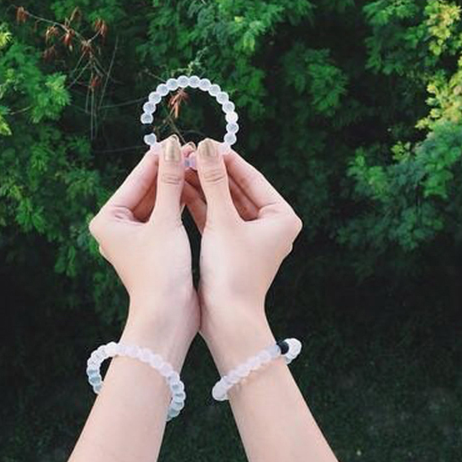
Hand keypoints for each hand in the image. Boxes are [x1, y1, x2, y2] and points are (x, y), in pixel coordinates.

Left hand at [88, 135, 198, 367]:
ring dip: (176, 184)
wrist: (168, 318)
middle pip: (146, 189)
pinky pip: (166, 216)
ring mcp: (135, 237)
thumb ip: (169, 182)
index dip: (158, 158)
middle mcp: (118, 227)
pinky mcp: (153, 246)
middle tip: (192, 147)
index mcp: (109, 219)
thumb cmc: (160, 273)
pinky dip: (179, 202)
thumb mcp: (166, 221)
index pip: (136, 179)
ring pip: (158, 201)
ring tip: (197, 161)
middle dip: (169, 170)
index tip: (178, 138)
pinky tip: (196, 185)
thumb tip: (172, 146)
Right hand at [180, 139, 302, 362]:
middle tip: (189, 152)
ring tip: (180, 166)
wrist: (226, 320)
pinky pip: (215, 218)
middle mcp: (270, 226)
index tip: (205, 141)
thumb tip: (208, 145)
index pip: (252, 177)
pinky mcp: (231, 248)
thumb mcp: (222, 220)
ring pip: (224, 203)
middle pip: (237, 189)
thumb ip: (214, 180)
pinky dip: (200, 205)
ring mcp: (250, 237)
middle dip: (211, 171)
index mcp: (282, 217)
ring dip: (203, 186)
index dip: (226, 159)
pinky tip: (180, 188)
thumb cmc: (232, 272)